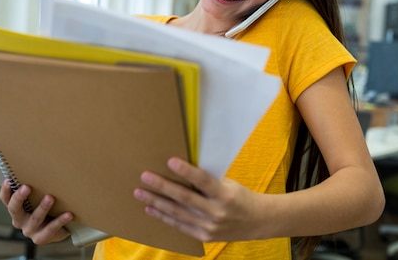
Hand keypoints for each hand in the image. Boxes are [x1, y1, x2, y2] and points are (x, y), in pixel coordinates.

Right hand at [0, 180, 73, 244]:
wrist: (59, 228)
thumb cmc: (48, 207)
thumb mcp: (39, 197)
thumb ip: (37, 186)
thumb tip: (42, 163)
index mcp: (16, 208)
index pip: (6, 199)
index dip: (6, 189)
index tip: (9, 179)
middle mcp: (20, 220)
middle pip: (14, 209)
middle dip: (19, 197)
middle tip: (27, 187)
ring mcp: (30, 230)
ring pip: (35, 218)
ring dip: (42, 207)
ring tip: (50, 197)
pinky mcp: (41, 238)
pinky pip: (51, 229)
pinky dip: (60, 220)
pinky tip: (68, 213)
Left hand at [133, 157, 267, 241]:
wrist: (257, 222)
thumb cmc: (240, 196)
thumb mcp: (229, 184)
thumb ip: (208, 180)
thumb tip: (181, 168)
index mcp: (225, 195)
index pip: (203, 181)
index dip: (186, 171)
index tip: (169, 161)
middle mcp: (217, 213)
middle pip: (184, 198)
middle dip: (162, 187)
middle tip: (144, 176)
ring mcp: (209, 227)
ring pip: (177, 213)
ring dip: (156, 202)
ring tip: (140, 193)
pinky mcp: (204, 236)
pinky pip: (180, 226)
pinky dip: (164, 217)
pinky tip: (151, 209)